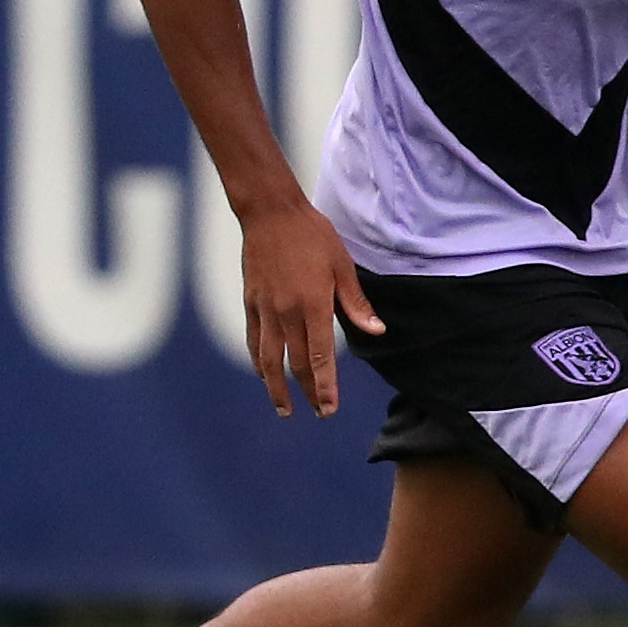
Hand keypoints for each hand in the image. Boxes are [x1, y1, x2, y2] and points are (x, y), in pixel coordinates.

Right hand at [241, 195, 385, 418]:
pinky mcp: (251, 303)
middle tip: (319, 413)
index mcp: (313, 305)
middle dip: (307, 392)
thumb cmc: (312, 235)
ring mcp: (265, 310)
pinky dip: (259, 362)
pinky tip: (264, 374)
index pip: (321, 357)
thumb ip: (356, 303)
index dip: (325, 387)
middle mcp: (287, 313)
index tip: (329, 409)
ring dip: (276, 388)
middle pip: (297, 364)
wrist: (270, 213)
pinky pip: (254, 341)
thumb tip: (376, 331)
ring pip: (269, 360)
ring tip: (284, 409)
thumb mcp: (342, 265)